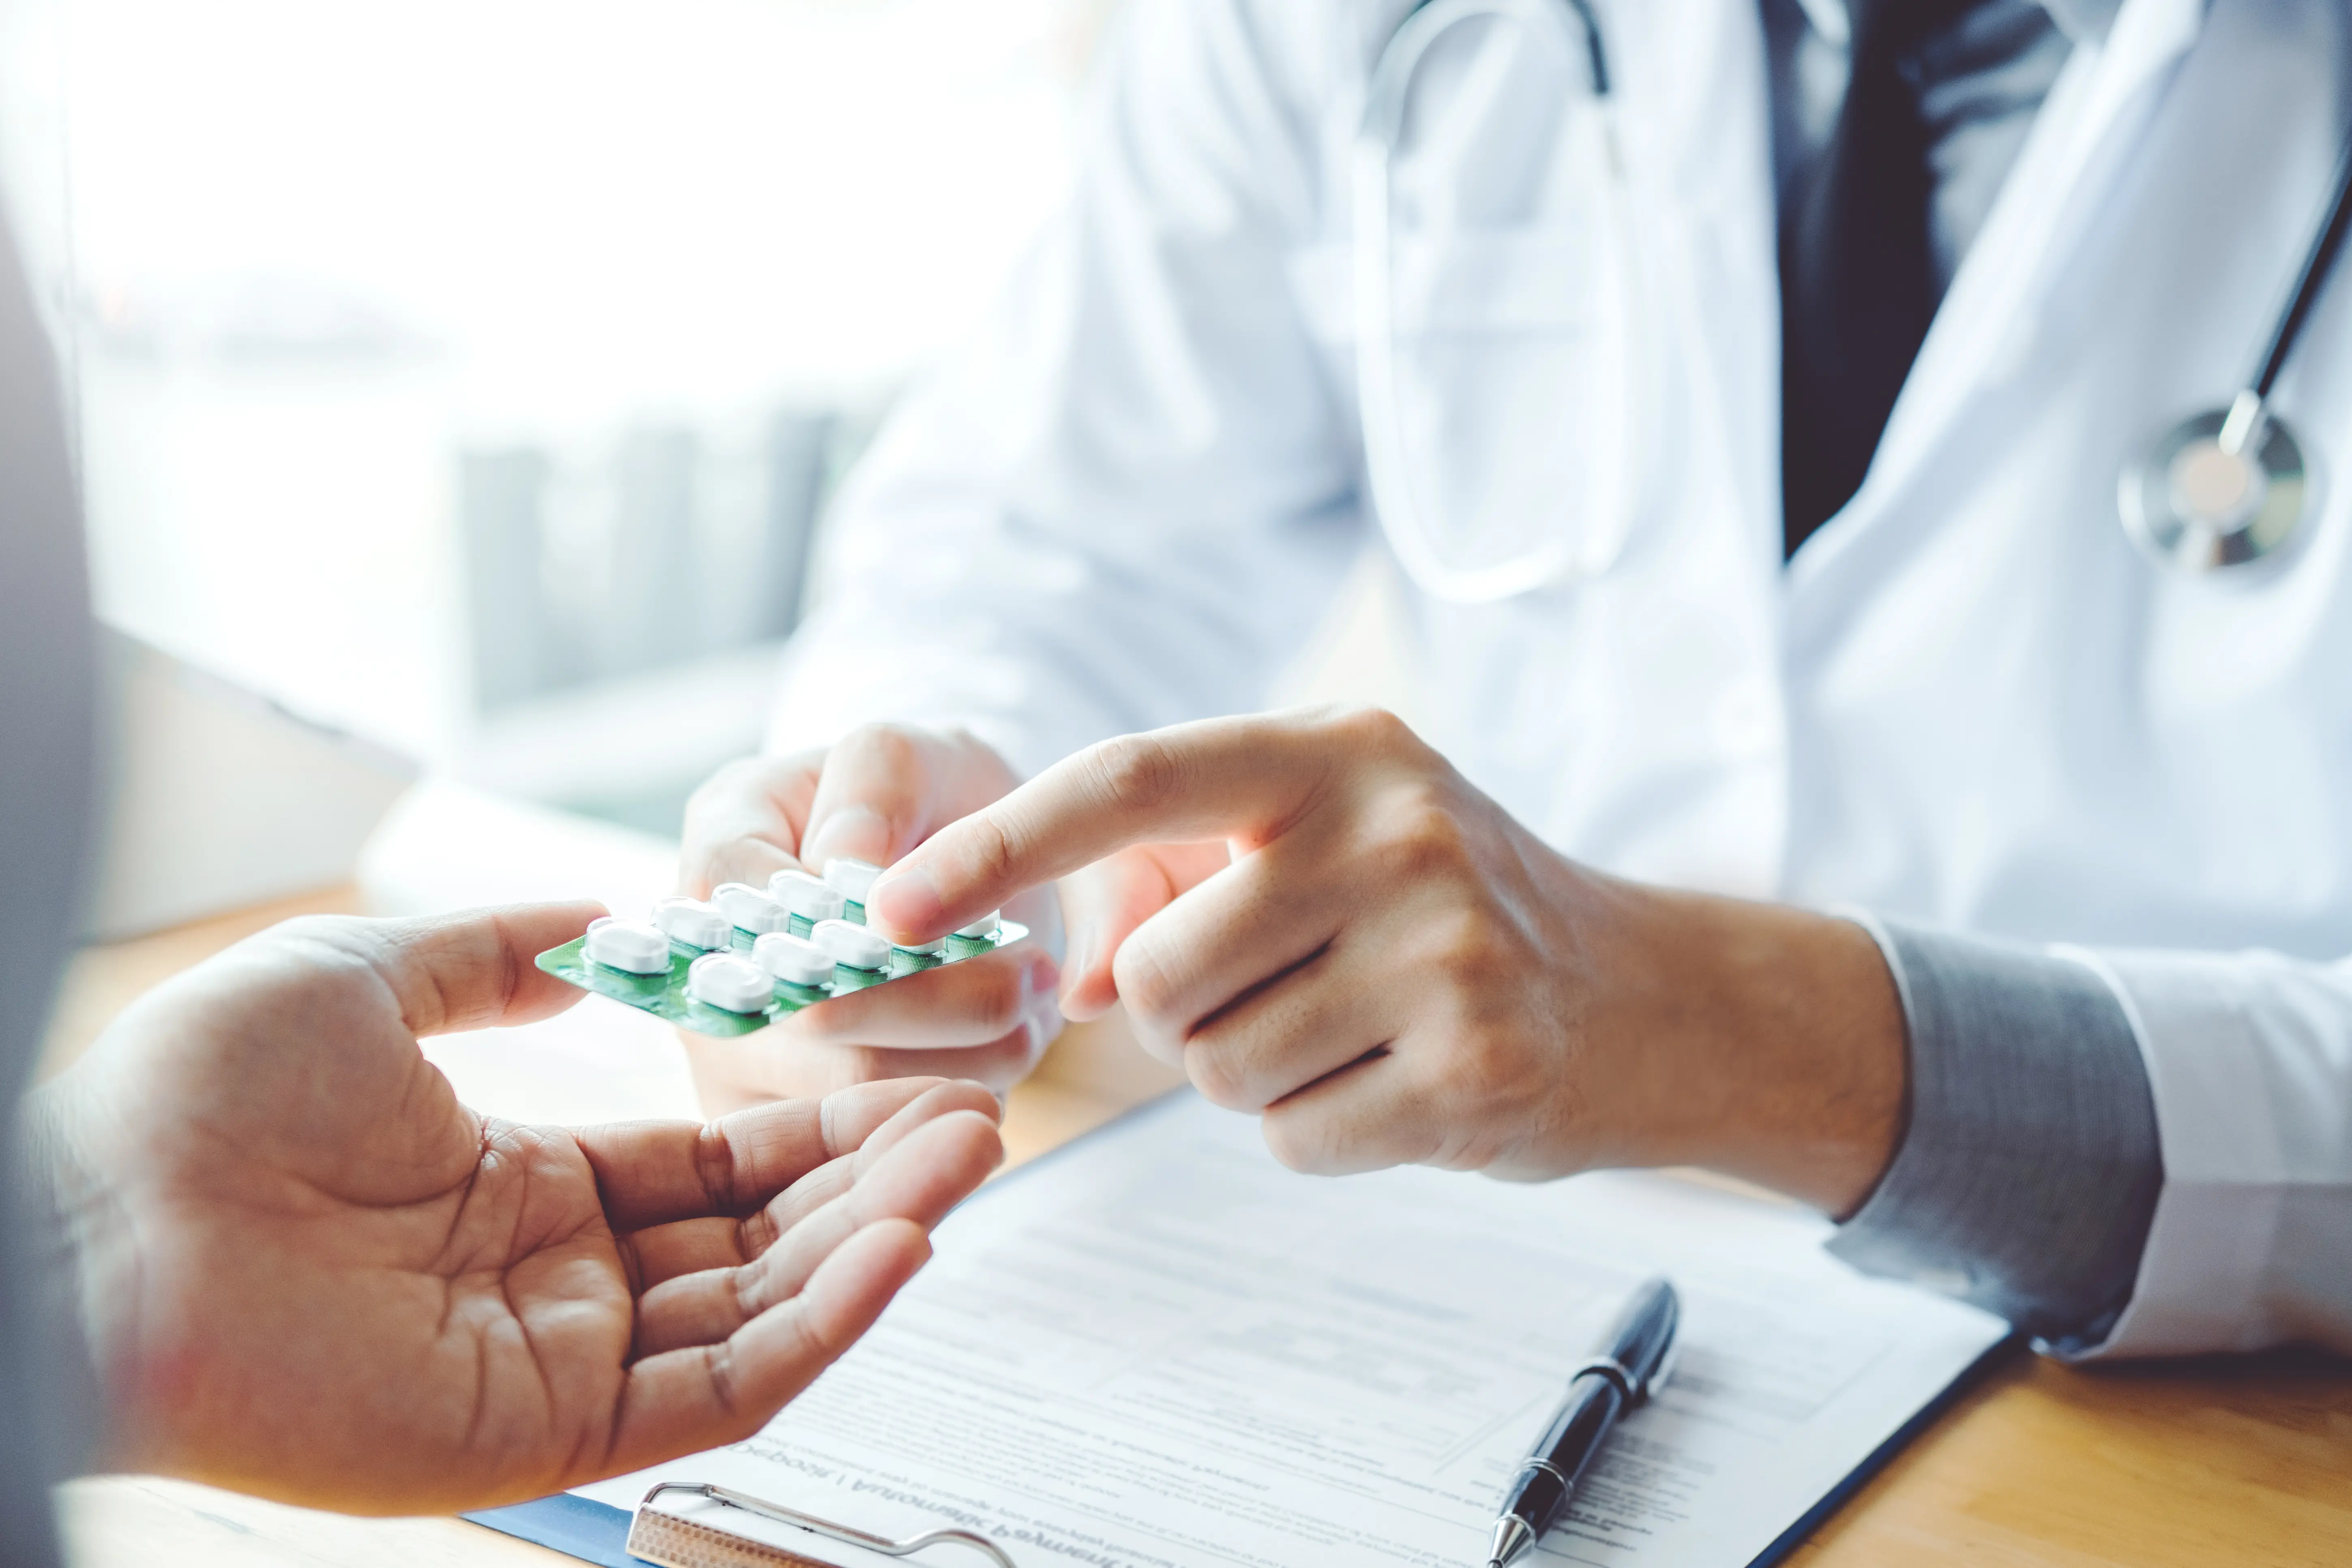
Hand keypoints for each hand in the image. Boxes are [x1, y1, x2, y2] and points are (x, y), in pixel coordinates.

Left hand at [28, 905, 1003, 1512]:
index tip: (908, 1078)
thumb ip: (494, 953)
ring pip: (759, 1312)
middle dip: (872, 1179)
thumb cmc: (195, 1096)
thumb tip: (602, 922)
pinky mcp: (543, 1434)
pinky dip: (818, 1327)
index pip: (712, 1164)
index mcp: (521, 1185)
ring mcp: (554, 1362)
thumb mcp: (365, 977)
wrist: (90, 1218)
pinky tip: (895, 1251)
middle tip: (978, 1117)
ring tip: (966, 1159)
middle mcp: (554, 1281)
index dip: (815, 1125)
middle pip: (758, 1238)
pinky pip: (715, 1387)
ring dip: (872, 1240)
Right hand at [677, 725, 1062, 1108]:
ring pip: (858, 1090)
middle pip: (812, 1022)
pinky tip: (1006, 1049)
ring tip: (1030, 1004)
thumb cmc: (921, 798)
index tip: (937, 923)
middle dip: (933, 1002)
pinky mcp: (802, 1123)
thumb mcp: (907, 752)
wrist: (952, 865)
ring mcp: (747, 1061)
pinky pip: (884, 1133)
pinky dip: (962, 1093)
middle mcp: (708, 971)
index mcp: (717, 858)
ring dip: (965, 1052)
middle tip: (1029, 975)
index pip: (749, 904)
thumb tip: (843, 865)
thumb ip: (874, 785)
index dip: (846, 925)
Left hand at [866, 706, 1905, 1210]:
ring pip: (1216, 1070)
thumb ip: (1183, 881)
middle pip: (1158, 976)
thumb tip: (1062, 979)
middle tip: (1285, 992)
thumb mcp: (1329, 843)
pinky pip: (1292, 1140)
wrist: (1649, 999)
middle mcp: (1394, 831)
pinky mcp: (1474, 1071)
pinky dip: (1321, 1132)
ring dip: (1256, 1073)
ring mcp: (1445, 951)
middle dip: (1183, 1014)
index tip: (885, 907)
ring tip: (1357, 1029)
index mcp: (1342, 751)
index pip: (1129, 778)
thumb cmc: (1450, 911)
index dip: (996, 845)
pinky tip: (1400, 1082)